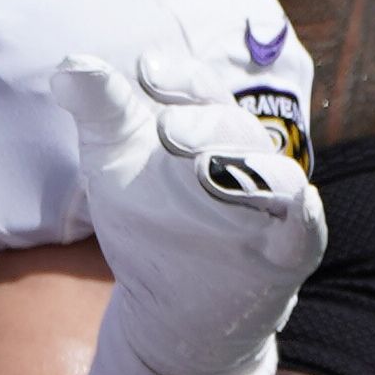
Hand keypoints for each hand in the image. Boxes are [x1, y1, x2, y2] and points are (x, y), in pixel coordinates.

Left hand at [44, 51, 324, 374]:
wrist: (172, 308)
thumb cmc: (149, 220)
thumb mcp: (115, 161)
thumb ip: (100, 110)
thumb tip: (68, 66)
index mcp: (207, 129)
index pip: (201, 91)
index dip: (180, 79)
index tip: (147, 73)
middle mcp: (246, 159)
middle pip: (236, 129)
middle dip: (204, 124)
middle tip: (167, 131)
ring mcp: (271, 209)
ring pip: (276, 175)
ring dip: (249, 167)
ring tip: (209, 169)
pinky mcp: (286, 254)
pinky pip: (306, 229)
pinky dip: (304, 214)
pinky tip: (299, 204)